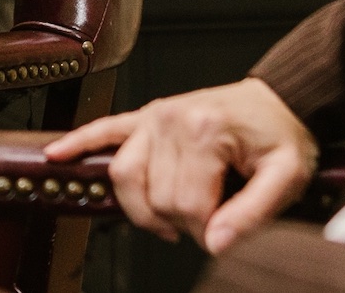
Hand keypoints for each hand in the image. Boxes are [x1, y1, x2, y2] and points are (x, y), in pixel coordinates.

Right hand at [44, 78, 316, 252]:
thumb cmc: (283, 137)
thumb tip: (215, 244)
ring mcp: (154, 116)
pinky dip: (78, 143)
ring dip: (142, 208)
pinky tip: (58, 156)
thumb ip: (253, 215)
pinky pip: (105, 130)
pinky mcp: (145, 115)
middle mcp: (172, 120)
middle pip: (157, 197)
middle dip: (183, 222)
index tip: (227, 233)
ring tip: (168, 221)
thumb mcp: (286, 178)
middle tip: (211, 221)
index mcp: (205, 132)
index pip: (187, 207)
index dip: (207, 233)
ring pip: (124, 176)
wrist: (280, 99)